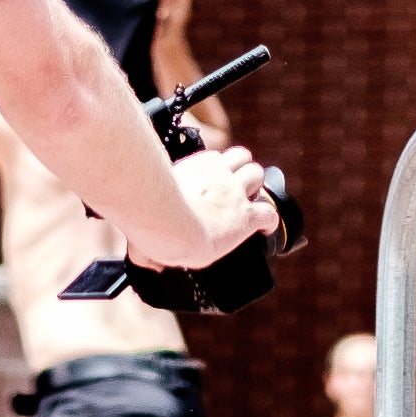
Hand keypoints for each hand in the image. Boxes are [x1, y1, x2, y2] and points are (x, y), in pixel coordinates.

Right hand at [127, 142, 275, 268]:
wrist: (171, 229)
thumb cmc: (151, 219)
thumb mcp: (146, 210)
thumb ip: (148, 225)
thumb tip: (145, 259)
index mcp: (195, 168)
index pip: (216, 159)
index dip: (219, 169)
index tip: (213, 184)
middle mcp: (219, 174)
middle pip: (242, 157)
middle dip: (242, 171)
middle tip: (236, 191)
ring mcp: (235, 192)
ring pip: (257, 174)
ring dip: (256, 187)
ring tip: (249, 204)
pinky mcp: (246, 215)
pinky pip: (269, 212)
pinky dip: (270, 219)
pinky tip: (265, 228)